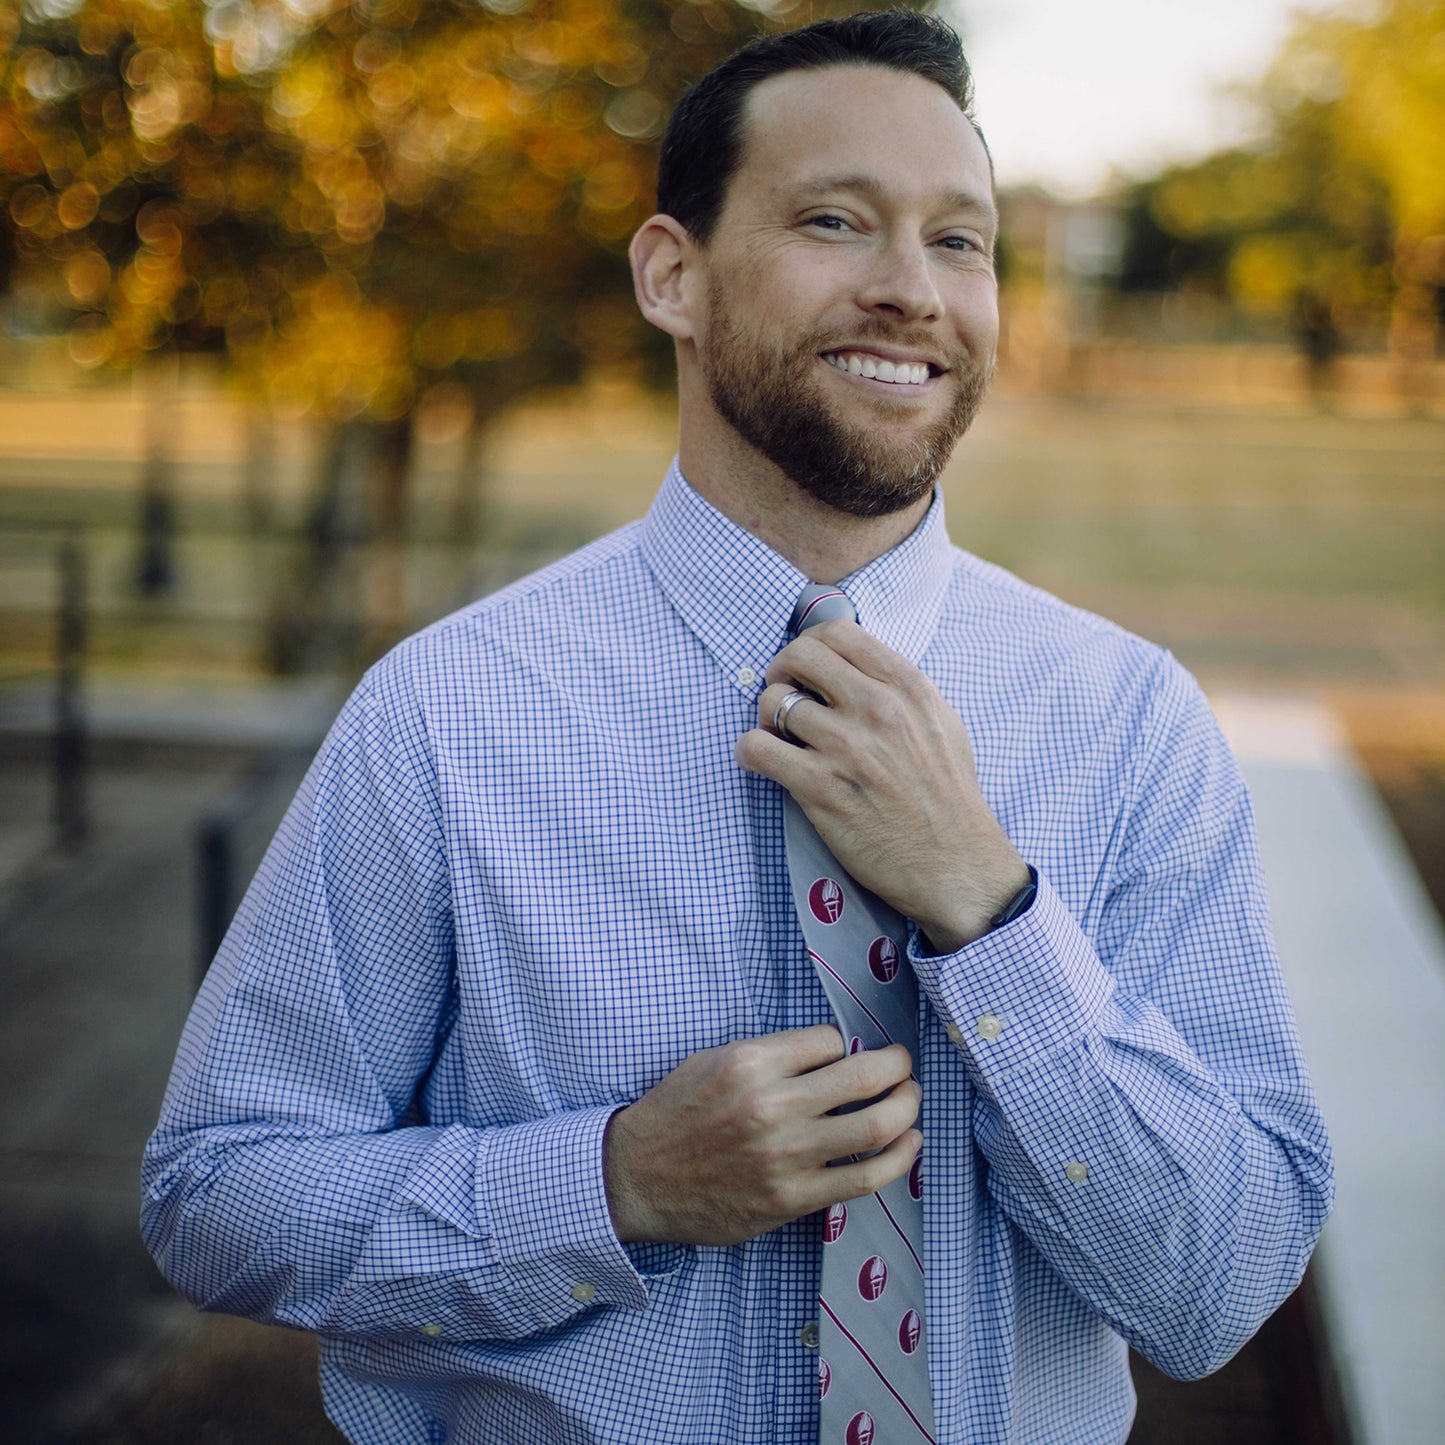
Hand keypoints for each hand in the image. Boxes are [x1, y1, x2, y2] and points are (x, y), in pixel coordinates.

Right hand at [603, 1025, 920, 1245]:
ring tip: (911, 1099)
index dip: (845, 1044)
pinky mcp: (793, 1198)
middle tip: (903, 1065)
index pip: (831, 1040)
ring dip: (906, 1107)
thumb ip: (771, 1054)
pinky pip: (865, 1178)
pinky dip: (899, 1159)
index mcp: (751, 1063)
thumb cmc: (676, 1113)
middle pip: (865, 1076)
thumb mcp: (714, 1061)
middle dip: (897, 1065)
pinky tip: (910, 1144)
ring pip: (875, 1126)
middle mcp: (773, 1106)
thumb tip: (832, 1052)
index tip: (845, 1053)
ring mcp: (786, 1156)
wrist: (637, 1177)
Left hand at [735, 619, 1028, 951]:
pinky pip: (758, 749)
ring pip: (774, 702)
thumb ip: (900, 689)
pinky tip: (760, 761)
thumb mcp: (941, 723)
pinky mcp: (821, 789)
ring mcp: (847, 748)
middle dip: (781, 672)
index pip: (837, 632)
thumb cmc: (949, 797)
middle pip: (799, 656)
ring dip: (766, 719)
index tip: (805, 670)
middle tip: (783, 697)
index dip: (809, 646)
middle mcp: (876, 709)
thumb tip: (855, 665)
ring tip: (778, 739)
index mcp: (906, 687)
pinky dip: (749, 752)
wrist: (956, 864)